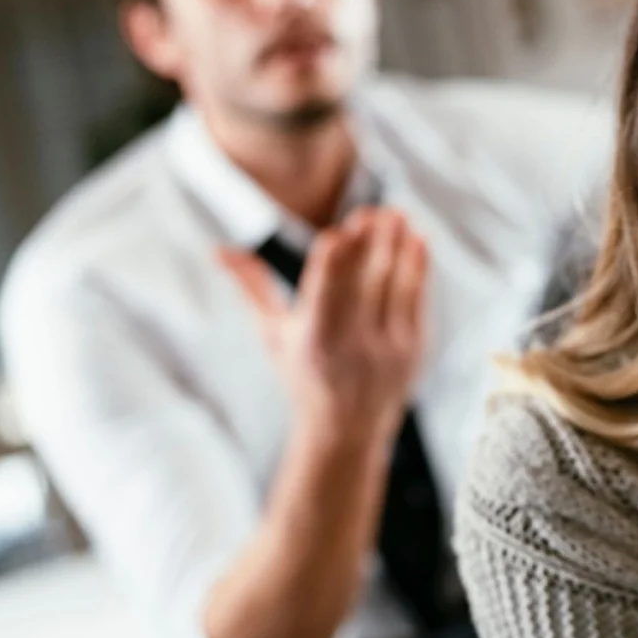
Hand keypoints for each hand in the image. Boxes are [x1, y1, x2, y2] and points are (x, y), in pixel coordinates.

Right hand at [219, 207, 429, 441]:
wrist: (348, 427)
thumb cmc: (304, 373)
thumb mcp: (274, 334)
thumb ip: (253, 288)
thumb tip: (219, 249)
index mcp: (313, 340)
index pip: (324, 293)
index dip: (333, 263)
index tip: (339, 231)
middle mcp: (351, 345)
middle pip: (364, 284)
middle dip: (370, 245)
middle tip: (375, 210)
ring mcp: (387, 348)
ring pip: (394, 287)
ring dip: (397, 247)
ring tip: (397, 214)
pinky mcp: (414, 349)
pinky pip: (417, 301)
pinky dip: (418, 269)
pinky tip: (417, 240)